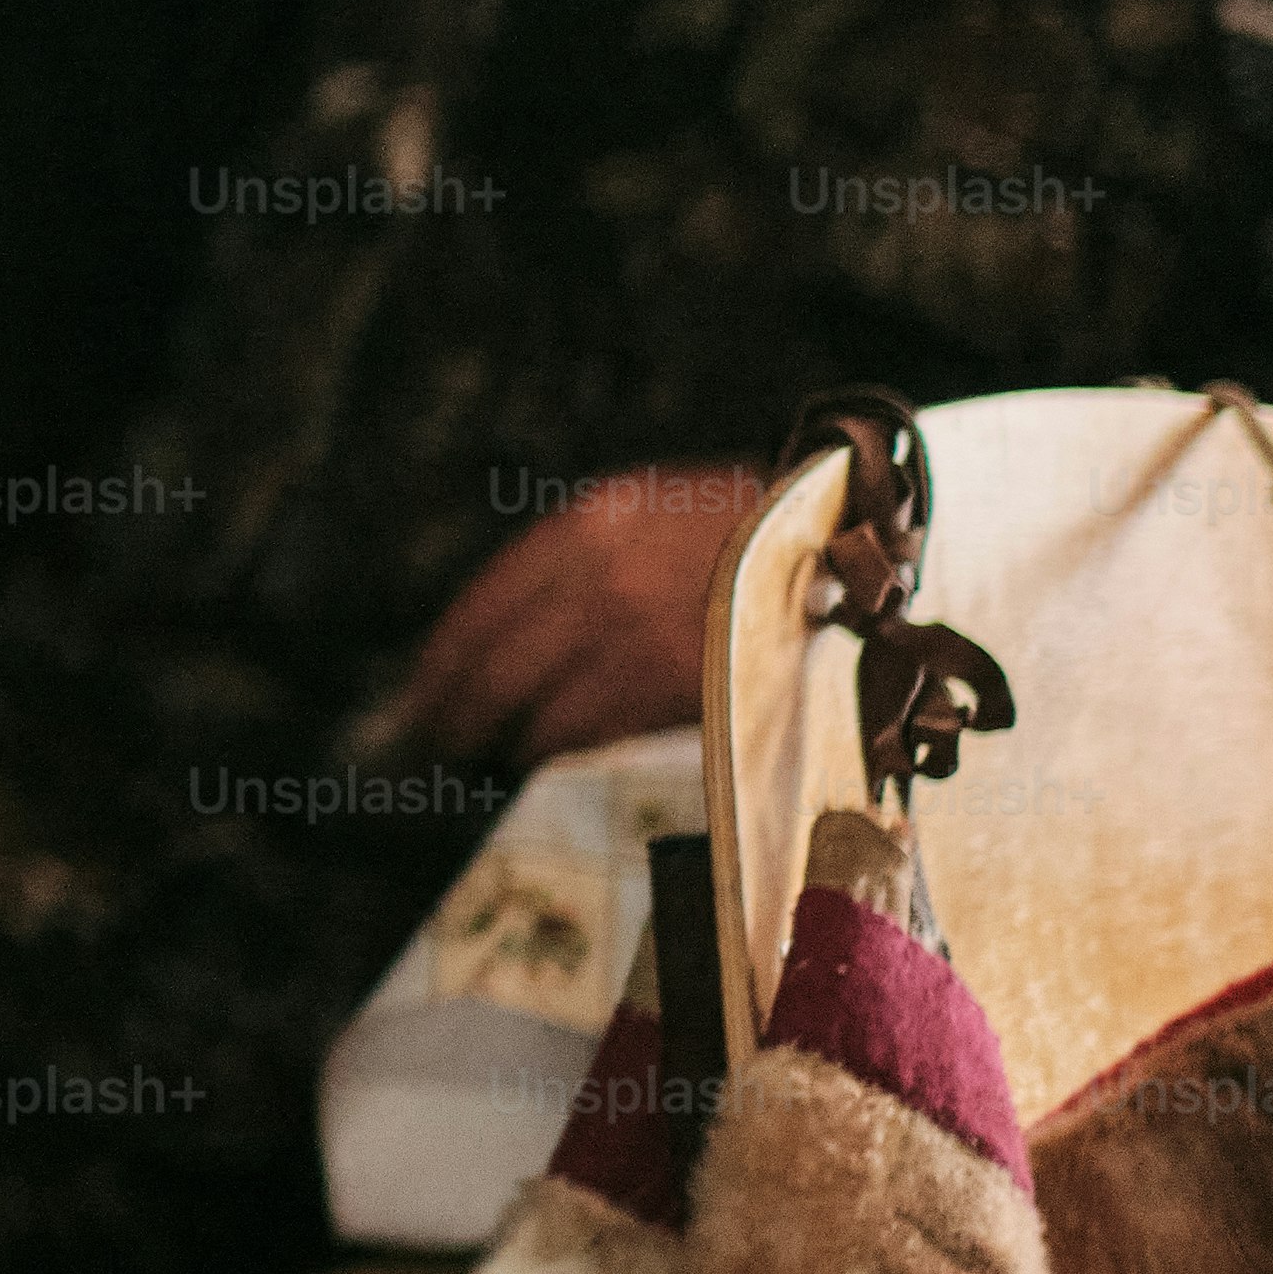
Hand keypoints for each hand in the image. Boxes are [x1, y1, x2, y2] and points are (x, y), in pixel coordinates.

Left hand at [389, 465, 759, 765]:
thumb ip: (581, 562)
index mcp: (592, 524)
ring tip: (489, 758)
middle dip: (455, 712)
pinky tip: (547, 757)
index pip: (484, 604)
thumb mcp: (653, 515)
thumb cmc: (747, 539)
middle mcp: (604, 573)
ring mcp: (641, 629)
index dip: (443, 660)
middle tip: (434, 743)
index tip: (421, 693)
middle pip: (495, 662)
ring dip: (506, 739)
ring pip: (537, 705)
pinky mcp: (680, 681)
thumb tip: (502, 637)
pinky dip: (560, 748)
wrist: (851, 547)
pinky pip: (592, 728)